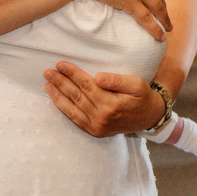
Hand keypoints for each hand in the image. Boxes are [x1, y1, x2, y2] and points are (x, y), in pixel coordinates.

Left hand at [43, 65, 165, 136]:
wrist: (149, 117)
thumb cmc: (143, 97)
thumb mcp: (137, 84)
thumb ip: (118, 80)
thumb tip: (98, 77)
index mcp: (111, 104)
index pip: (86, 85)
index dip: (72, 74)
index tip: (61, 64)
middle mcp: (101, 117)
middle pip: (76, 96)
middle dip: (61, 82)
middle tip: (48, 72)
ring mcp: (96, 126)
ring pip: (72, 109)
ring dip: (58, 95)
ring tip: (47, 84)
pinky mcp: (94, 131)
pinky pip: (75, 119)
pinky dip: (64, 109)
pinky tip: (56, 99)